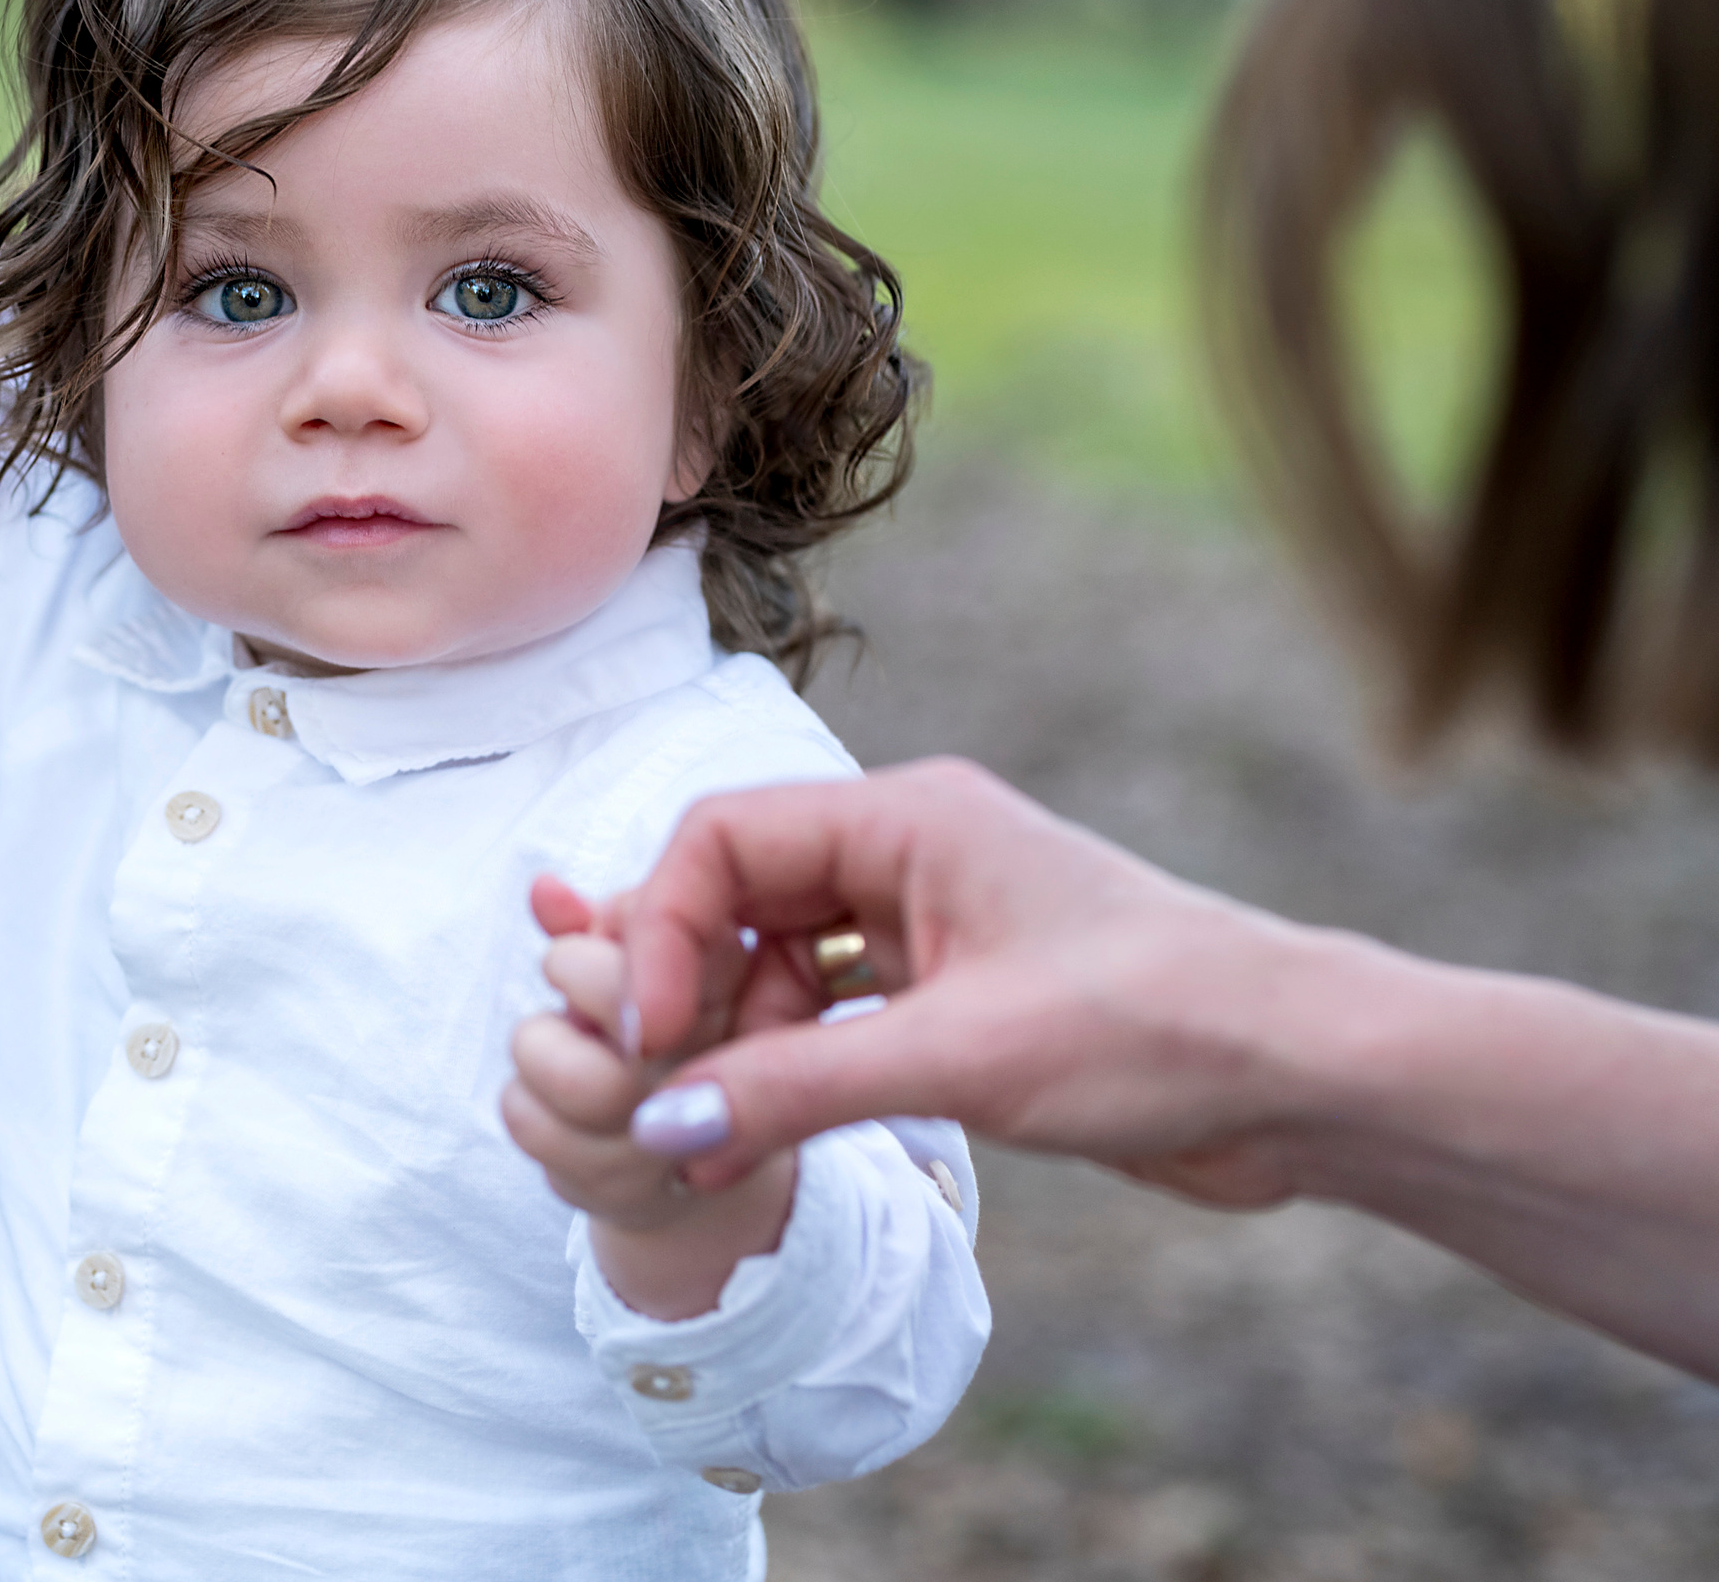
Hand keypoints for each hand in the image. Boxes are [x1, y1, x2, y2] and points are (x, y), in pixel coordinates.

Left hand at [503, 879, 797, 1320]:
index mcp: (738, 974)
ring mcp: (682, 1127)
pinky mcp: (632, 1182)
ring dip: (541, 1050)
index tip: (609, 957)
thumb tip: (544, 889)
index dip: (603, 939)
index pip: (649, 924)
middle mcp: (722, 1050)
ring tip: (565, 1054)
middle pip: (609, 990)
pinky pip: (529, 1122)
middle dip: (570, 983)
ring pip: (562, 1068)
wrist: (700, 1166)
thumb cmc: (667, 1040)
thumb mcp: (644, 963)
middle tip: (580, 1004)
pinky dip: (525, 1107)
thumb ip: (595, 923)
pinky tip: (560, 1110)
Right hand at [613, 759, 1341, 1204]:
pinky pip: (829, 1009)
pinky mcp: (951, 991)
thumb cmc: (1156, 1029)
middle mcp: (905, 852)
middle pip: (737, 895)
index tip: (643, 1033)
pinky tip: (767, 1121)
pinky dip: (790, 1061)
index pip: (723, 839)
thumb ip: (794, 1088)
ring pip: (776, 959)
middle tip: (651, 1083)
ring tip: (707, 1123)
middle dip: (687, 985)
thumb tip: (659, 1128)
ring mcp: (928, 921)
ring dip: (736, 1036)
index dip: (661, 928)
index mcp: (905, 817)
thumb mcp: (957, 1060)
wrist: (1302, 1080)